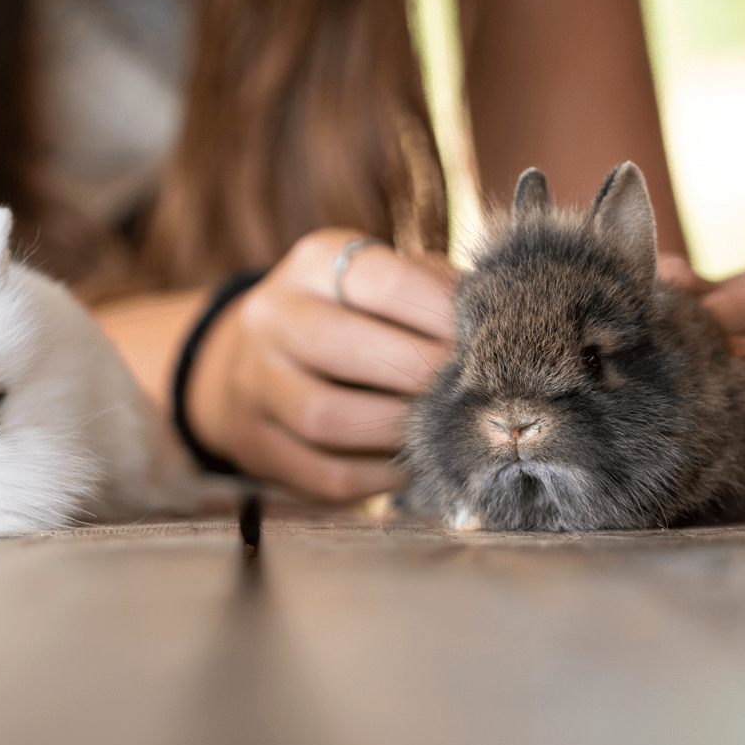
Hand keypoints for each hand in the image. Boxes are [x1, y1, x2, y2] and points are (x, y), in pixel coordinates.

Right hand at [187, 229, 458, 500]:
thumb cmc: (347, 316)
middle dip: (422, 375)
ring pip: (326, 417)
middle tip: (475, 393)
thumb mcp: (378, 283)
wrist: (249, 358)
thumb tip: (495, 326)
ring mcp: (253, 382)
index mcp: (313, 265)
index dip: (441, 312)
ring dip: (396, 431)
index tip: (484, 338)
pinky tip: (408, 466)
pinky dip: (377, 478)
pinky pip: (323, 473)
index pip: (382, 281)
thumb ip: (431, 292)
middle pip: (347, 349)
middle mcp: (272, 317)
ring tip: (442, 432)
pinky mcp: (253, 442)